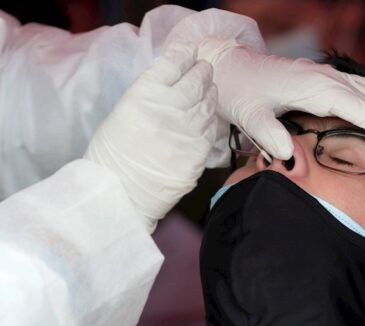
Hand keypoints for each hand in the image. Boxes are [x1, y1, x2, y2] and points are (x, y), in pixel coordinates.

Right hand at [85, 42, 216, 232]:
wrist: (119, 193)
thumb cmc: (112, 154)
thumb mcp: (122, 112)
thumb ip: (150, 95)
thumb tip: (172, 83)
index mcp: (145, 94)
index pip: (174, 62)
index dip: (185, 54)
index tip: (190, 52)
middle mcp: (170, 108)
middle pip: (197, 79)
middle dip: (202, 71)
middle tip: (203, 69)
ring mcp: (188, 130)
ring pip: (209, 102)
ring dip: (209, 93)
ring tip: (207, 90)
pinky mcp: (199, 152)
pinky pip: (211, 129)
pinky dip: (210, 119)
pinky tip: (206, 118)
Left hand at [198, 38, 364, 171]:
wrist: (228, 68)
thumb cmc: (238, 91)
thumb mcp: (249, 114)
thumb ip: (268, 134)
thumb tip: (288, 157)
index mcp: (316, 88)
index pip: (362, 110)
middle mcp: (327, 79)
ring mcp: (325, 77)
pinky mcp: (319, 80)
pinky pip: (357, 88)